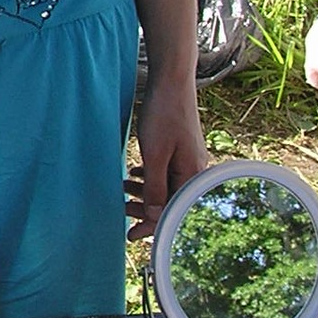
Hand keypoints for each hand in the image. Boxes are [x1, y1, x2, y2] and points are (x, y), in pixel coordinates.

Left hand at [125, 74, 207, 241]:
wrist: (172, 81)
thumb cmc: (164, 115)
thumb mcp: (155, 154)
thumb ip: (154, 186)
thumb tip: (154, 216)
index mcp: (193, 175)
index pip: (173, 212)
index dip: (151, 226)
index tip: (131, 235)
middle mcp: (195, 171)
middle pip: (171, 201)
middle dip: (145, 209)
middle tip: (122, 210)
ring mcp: (188, 160)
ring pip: (166, 186)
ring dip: (144, 191)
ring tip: (123, 190)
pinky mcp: (181, 150)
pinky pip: (166, 172)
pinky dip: (149, 176)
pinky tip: (136, 174)